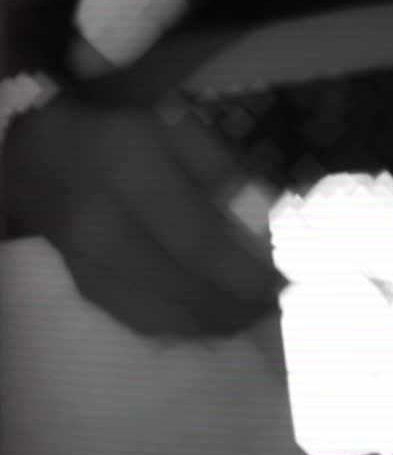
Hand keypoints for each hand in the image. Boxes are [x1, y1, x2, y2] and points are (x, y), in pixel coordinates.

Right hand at [4, 92, 283, 339]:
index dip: (248, 269)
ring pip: (170, 315)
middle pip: (187, 285)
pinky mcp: (88, 291)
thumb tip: (267, 220)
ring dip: (222, 321)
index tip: (287, 278)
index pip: (199, 238)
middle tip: (279, 300)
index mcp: (128, 166)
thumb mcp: (178, 129)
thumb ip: (224, 170)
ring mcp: (90, 265)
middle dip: (243, 302)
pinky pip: (148, 323)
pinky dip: (190, 326)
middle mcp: (103, 222)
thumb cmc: (125, 135)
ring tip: (256, 310)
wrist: (44, 158)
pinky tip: (217, 316)